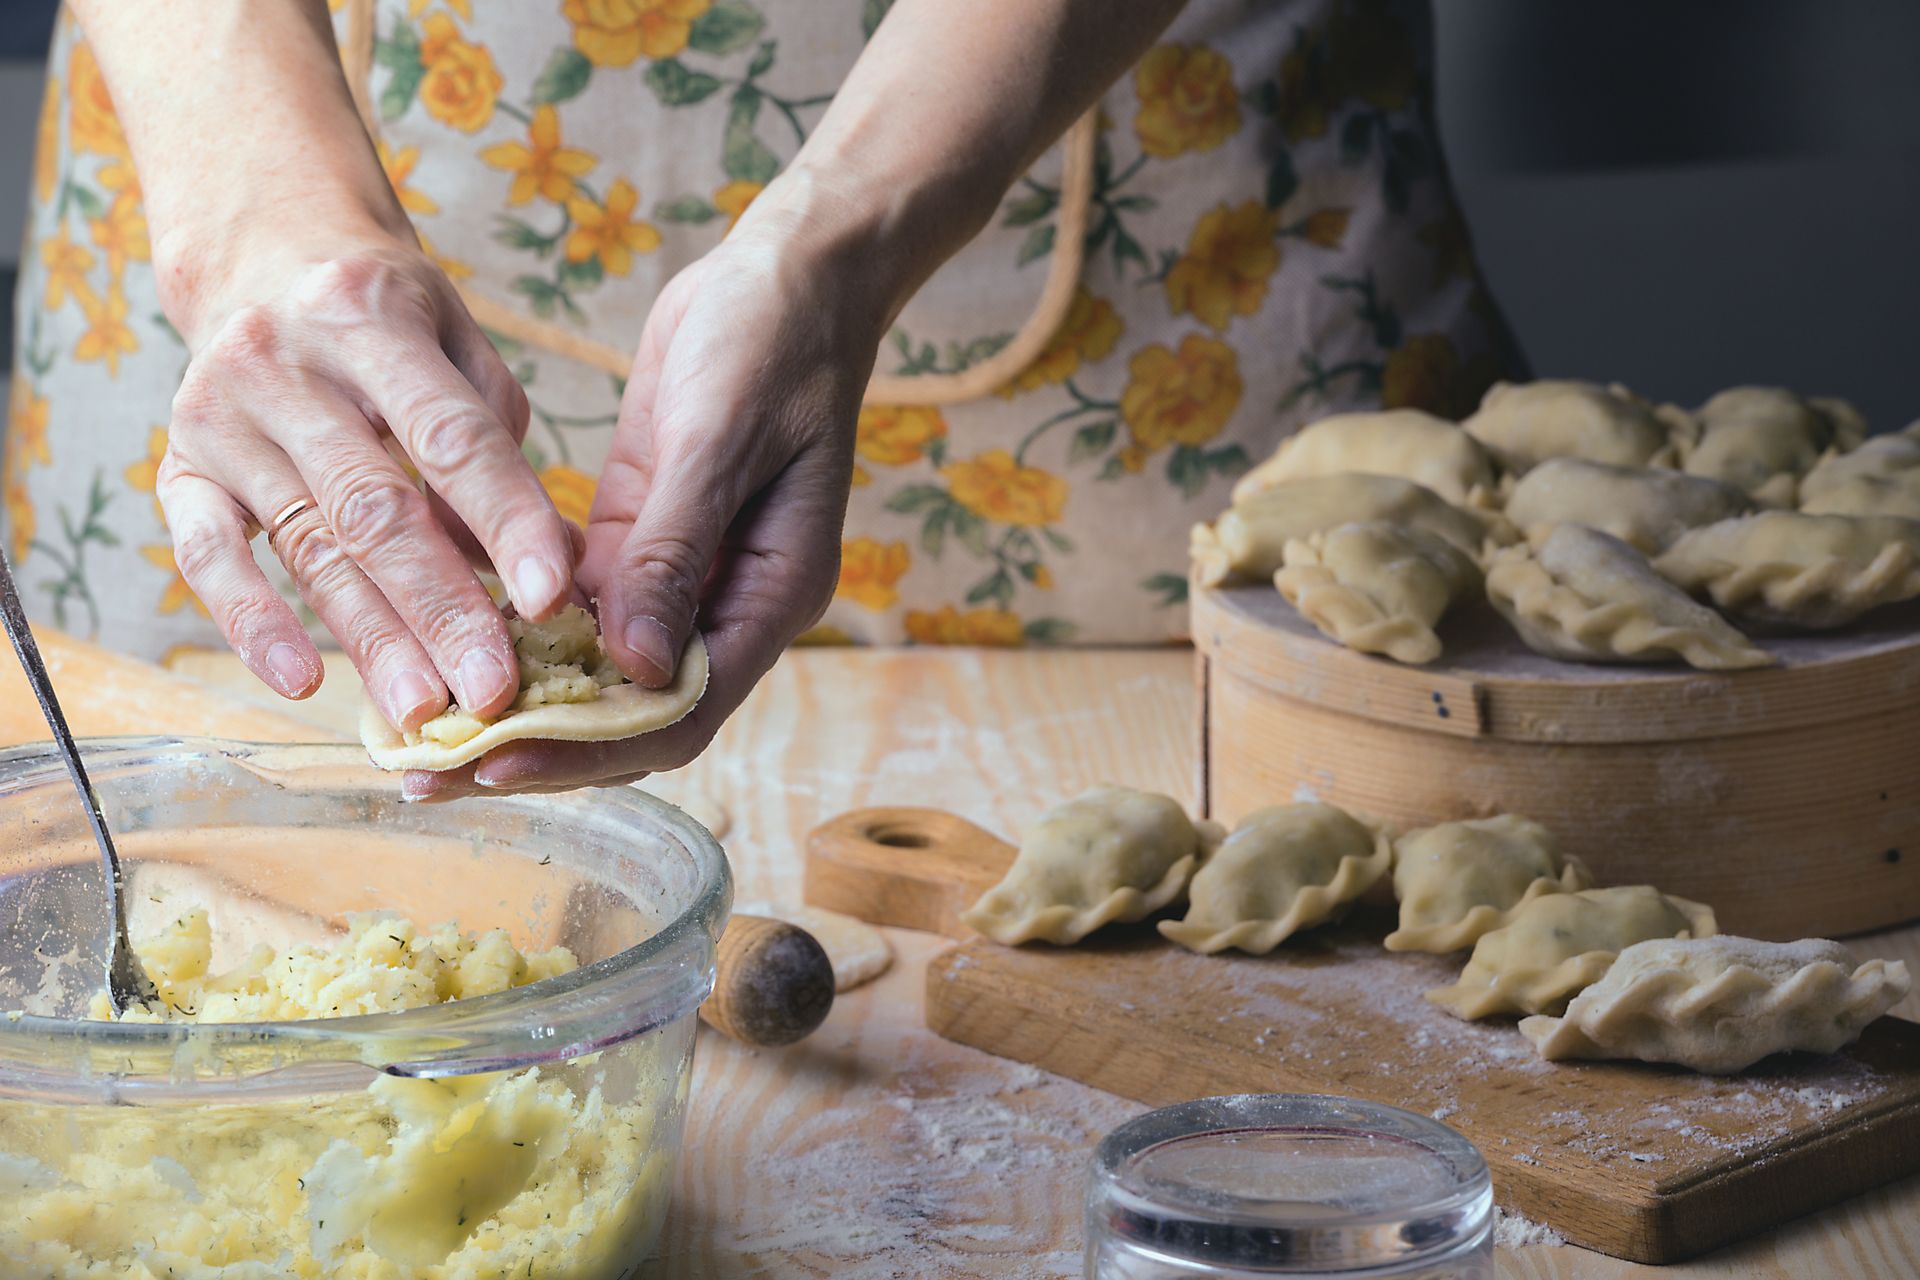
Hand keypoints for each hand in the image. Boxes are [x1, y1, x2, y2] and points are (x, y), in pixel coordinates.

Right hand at [156, 230, 577, 730]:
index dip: (505, 521)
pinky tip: (304, 683)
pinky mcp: (178, 467)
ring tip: (423, 710)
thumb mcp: (456, 339)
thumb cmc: (387, 317)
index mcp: (369, 316)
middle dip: (441, 607)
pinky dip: (252, 622)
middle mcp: (283, 364)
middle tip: (493, 689)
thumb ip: (498, 442)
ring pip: (306, 544)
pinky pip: (206, 556)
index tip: (552, 599)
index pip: (450, 436)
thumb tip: (552, 566)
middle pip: (374, 506)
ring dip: (369, 637)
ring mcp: (221, 418)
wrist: (262, 256)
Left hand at [402, 194, 876, 798]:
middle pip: (630, 713)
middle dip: (535, 746)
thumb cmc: (773, 343)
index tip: (495, 760)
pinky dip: (520, 632)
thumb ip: (676, 550)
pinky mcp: (639, 538)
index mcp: (772, 594)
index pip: (679, 710)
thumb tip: (631, 666)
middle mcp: (728, 605)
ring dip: (518, 699)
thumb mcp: (721, 437)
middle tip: (429, 770)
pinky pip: (578, 611)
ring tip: (421, 726)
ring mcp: (682, 576)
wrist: (791, 275)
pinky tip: (447, 640)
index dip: (587, 748)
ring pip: (597, 671)